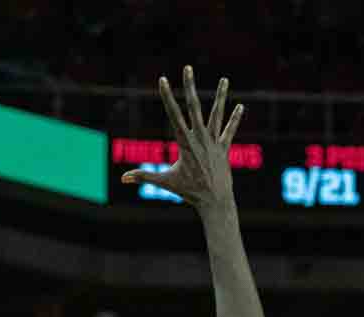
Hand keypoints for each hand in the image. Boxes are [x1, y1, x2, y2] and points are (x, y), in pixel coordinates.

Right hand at [120, 67, 244, 216]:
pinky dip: (235, 119)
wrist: (215, 202)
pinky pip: (230, 131)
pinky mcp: (225, 148)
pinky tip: (241, 106)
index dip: (167, 96)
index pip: (173, 114)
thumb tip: (123, 178)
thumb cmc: (189, 192)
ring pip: (217, 114)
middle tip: (188, 68)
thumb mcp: (166, 182)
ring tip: (225, 79)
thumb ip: (144, 176)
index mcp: (185, 143)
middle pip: (194, 107)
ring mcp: (214, 142)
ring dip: (221, 96)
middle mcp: (200, 138)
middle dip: (189, 86)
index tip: (163, 79)